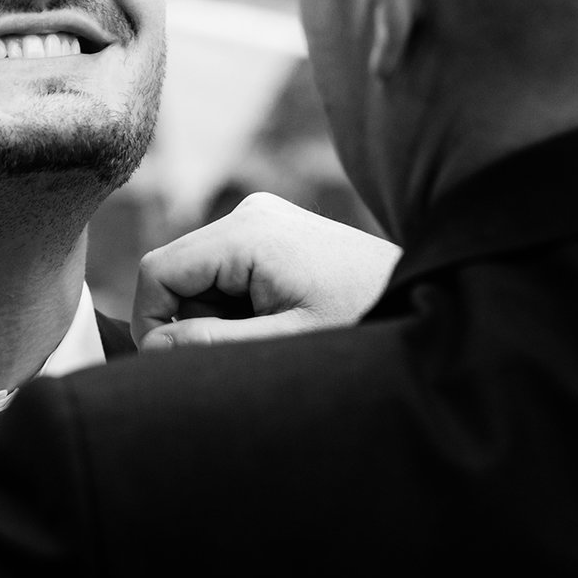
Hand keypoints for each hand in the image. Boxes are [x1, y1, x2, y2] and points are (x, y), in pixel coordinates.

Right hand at [134, 193, 399, 350]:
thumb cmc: (363, 323)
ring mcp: (264, 216)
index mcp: (248, 232)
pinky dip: (238, 302)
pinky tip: (280, 317)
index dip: (153, 324)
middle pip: (178, 274)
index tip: (176, 364)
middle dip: (195, 321)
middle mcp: (250, 212)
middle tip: (246, 351)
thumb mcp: (282, 343)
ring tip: (273, 335)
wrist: (426, 297)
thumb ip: (211, 344)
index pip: (157, 272)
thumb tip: (151, 348)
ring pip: (200, 275)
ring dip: (219, 314)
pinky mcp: (275, 228)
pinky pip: (226, 269)